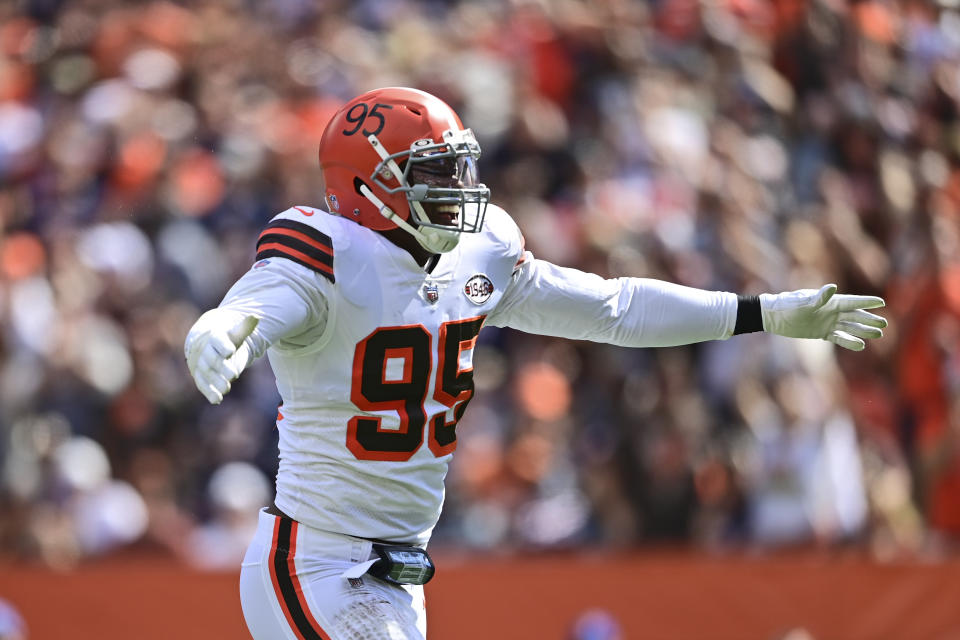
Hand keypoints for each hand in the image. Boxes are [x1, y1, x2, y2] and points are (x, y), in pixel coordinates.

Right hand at [184, 313, 258, 403]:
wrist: (206, 342)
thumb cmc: (225, 337)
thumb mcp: (235, 332)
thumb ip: (245, 326)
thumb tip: (257, 316)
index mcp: (214, 337)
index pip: (217, 341)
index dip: (223, 346)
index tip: (231, 350)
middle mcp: (205, 351)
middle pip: (212, 359)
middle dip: (221, 367)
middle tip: (233, 375)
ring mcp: (200, 364)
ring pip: (207, 373)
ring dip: (215, 381)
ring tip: (226, 389)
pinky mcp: (199, 376)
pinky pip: (202, 384)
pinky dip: (209, 392)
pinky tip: (217, 400)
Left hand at [760, 284, 886, 350]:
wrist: (773, 317)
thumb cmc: (787, 306)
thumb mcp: (803, 302)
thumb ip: (819, 298)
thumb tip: (833, 288)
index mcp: (829, 301)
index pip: (852, 302)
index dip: (866, 302)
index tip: (882, 303)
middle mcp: (831, 311)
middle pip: (855, 315)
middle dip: (869, 319)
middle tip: (885, 324)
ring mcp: (827, 322)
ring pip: (850, 326)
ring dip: (863, 330)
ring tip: (878, 335)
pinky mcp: (821, 332)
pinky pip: (839, 337)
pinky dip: (849, 341)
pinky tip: (860, 346)